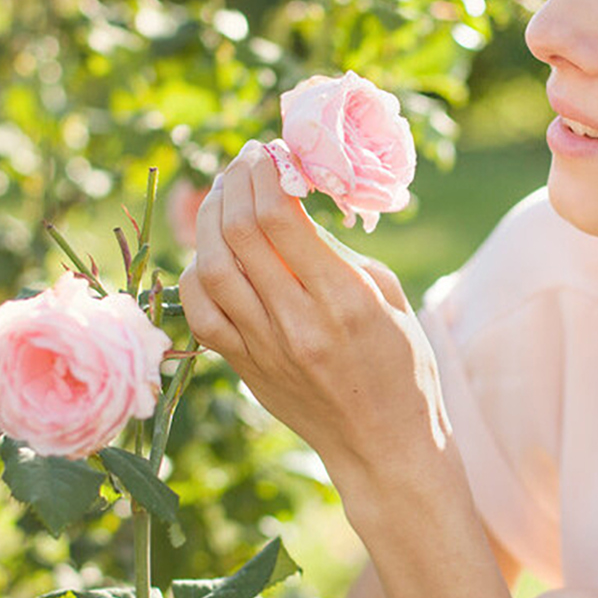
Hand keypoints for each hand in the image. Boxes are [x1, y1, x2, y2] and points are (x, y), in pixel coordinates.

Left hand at [177, 141, 454, 496]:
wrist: (384, 447)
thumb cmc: (401, 366)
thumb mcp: (389, 296)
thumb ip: (337, 252)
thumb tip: (290, 205)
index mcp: (344, 300)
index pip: (282, 219)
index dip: (267, 173)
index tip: (270, 150)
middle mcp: (297, 323)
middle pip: (240, 234)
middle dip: (236, 183)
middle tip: (244, 161)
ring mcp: (264, 349)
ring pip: (211, 268)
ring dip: (209, 220)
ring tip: (223, 194)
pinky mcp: (244, 367)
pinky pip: (200, 311)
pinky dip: (196, 273)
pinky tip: (210, 251)